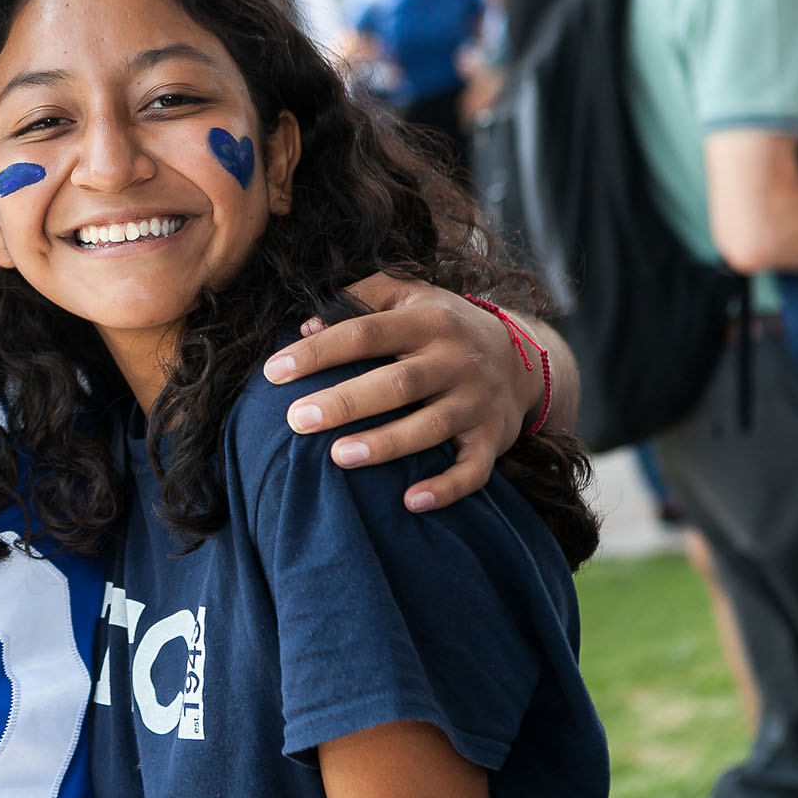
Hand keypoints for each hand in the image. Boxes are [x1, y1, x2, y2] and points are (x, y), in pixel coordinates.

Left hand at [265, 273, 539, 512]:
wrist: (524, 356)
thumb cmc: (441, 324)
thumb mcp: (407, 295)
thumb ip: (358, 300)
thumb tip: (305, 325)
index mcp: (428, 320)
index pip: (365, 333)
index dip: (318, 352)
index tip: (273, 372)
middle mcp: (456, 360)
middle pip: (397, 383)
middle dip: (345, 402)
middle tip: (297, 420)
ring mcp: (477, 401)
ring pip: (431, 426)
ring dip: (385, 444)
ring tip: (338, 456)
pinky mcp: (494, 439)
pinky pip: (473, 471)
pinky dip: (445, 489)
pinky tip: (410, 502)